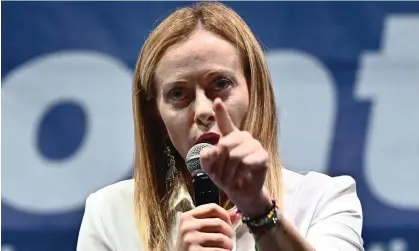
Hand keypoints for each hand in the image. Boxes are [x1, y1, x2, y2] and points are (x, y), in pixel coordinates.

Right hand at [175, 203, 234, 250]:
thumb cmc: (192, 244)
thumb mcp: (198, 229)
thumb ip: (215, 219)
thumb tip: (235, 213)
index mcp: (187, 217)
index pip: (212, 207)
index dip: (225, 215)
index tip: (228, 223)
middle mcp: (187, 227)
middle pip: (219, 223)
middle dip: (229, 232)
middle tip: (228, 238)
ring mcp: (190, 240)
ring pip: (221, 238)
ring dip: (228, 244)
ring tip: (226, 247)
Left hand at [200, 98, 271, 215]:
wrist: (240, 192)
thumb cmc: (225, 176)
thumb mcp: (209, 167)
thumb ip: (206, 156)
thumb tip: (213, 150)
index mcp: (229, 137)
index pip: (225, 122)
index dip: (221, 111)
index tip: (217, 100)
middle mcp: (243, 137)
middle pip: (224, 145)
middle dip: (218, 163)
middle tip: (217, 176)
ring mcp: (254, 145)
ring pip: (235, 155)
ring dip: (227, 172)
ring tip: (227, 180)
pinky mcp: (263, 156)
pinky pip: (246, 163)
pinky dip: (238, 174)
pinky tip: (238, 179)